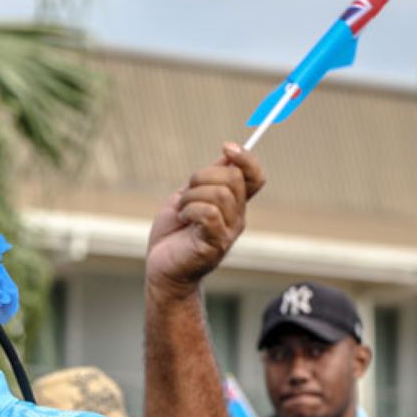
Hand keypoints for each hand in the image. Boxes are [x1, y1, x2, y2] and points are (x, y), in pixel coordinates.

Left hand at [146, 143, 264, 295]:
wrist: (161, 269)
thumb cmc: (172, 236)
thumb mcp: (187, 198)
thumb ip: (206, 180)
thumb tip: (227, 155)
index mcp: (233, 204)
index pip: (255, 176)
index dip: (246, 158)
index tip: (226, 147)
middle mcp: (237, 217)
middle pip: (233, 178)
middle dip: (202, 176)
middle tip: (185, 193)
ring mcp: (228, 231)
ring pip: (219, 194)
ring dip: (191, 196)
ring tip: (181, 211)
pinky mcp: (216, 243)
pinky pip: (209, 213)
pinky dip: (190, 210)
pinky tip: (183, 220)